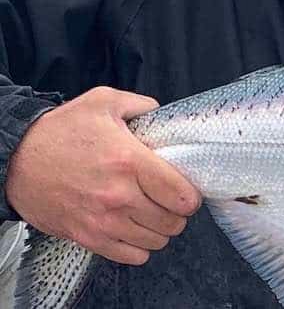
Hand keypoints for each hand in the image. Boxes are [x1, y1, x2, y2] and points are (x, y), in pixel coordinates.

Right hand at [6, 87, 200, 264]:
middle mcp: (119, 195)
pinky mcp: (87, 237)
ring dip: (159, 230)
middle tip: (168, 202)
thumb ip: (140, 104)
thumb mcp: (102, 102)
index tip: (186, 191)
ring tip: (152, 215)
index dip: (191, 196)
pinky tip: (134, 230)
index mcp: (130, 162)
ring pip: (155, 241)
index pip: (182, 195)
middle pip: (172, 222)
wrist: (14, 159)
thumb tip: (160, 112)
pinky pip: (131, 256)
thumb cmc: (58, 131)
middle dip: (177, 213)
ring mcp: (103, 220)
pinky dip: (139, 247)